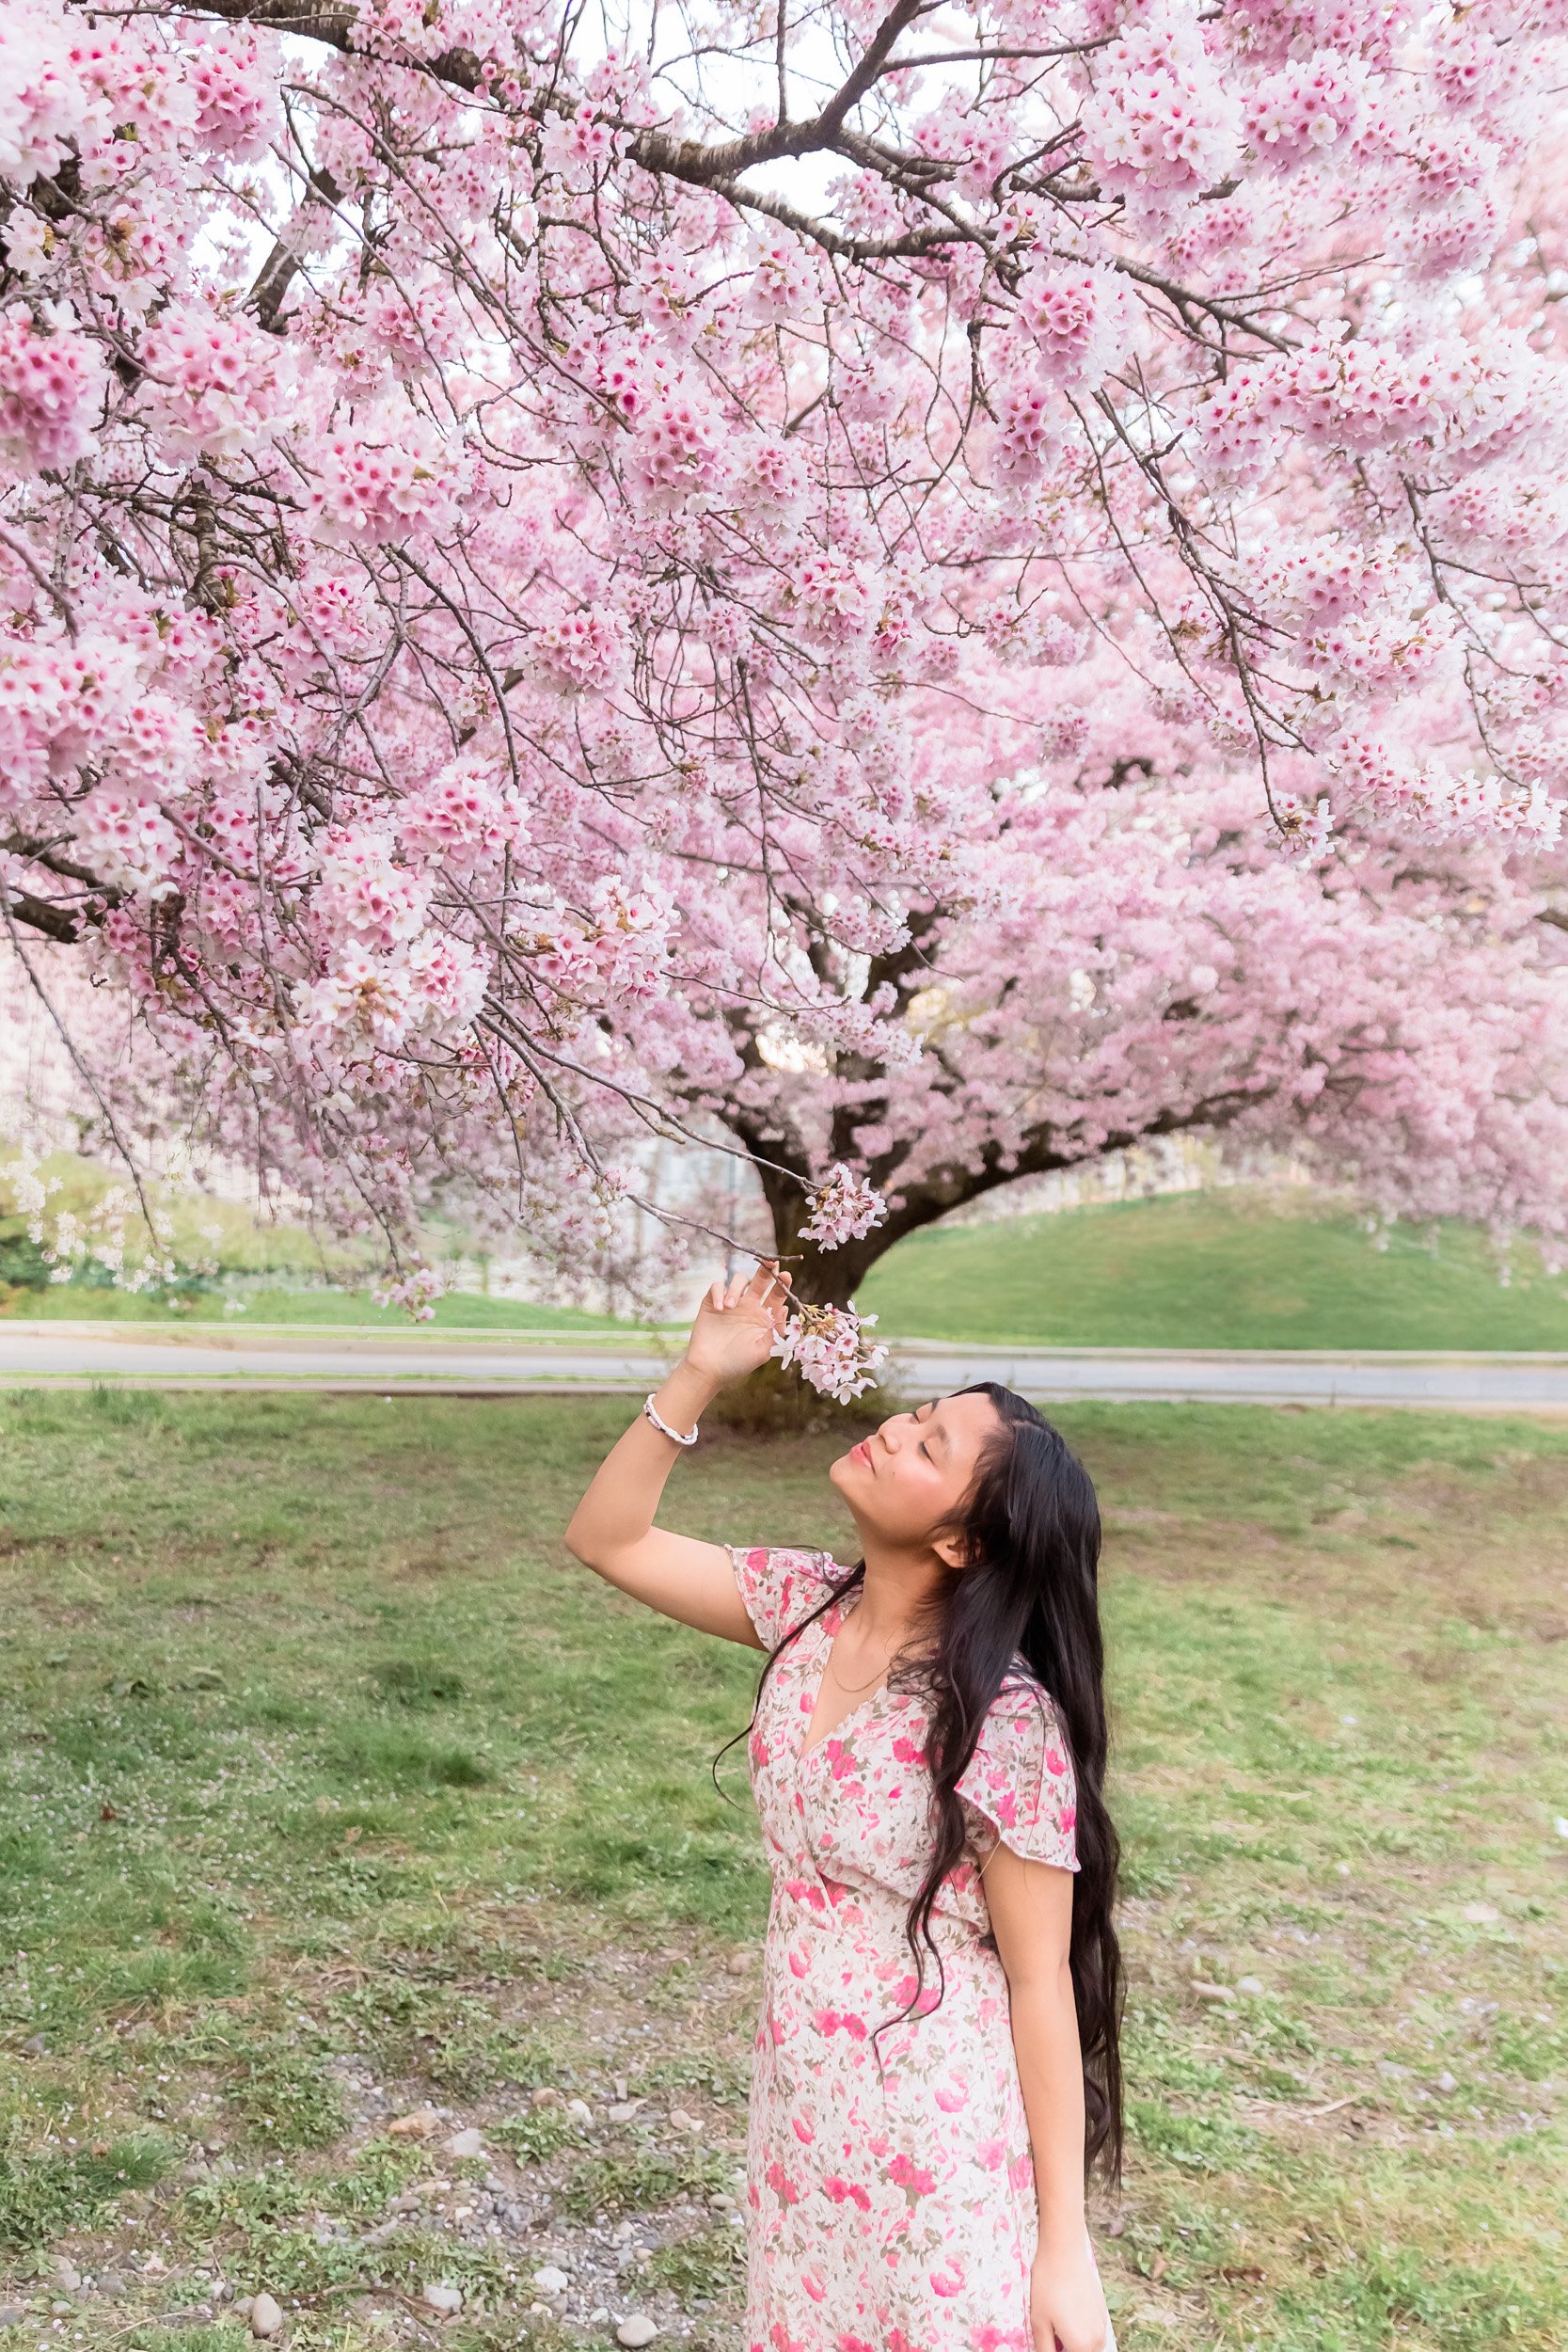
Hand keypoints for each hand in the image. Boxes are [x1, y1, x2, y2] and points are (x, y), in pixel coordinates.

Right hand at [683, 1263, 791, 1388]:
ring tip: (731, 1307)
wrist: (710, 1369)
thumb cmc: (738, 1363)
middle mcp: (749, 1306)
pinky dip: (719, 1292)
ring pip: (738, 1280)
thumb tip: (784, 1308)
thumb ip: (776, 1331)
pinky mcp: (712, 1303)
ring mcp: (731, 1303)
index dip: (782, 1284)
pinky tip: (720, 1308)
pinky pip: (717, 1286)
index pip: (776, 1295)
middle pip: (759, 1280)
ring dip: (736, 1288)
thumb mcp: (763, 1350)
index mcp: (764, 1316)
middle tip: (770, 1262)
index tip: (786, 1275)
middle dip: (766, 1269)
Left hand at [1030, 2239, 1110, 2351]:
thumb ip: (1044, 2349)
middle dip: (1068, 2349)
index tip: (1050, 2341)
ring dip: (1076, 2344)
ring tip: (1057, 2326)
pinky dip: (1082, 2331)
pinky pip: (1093, 2332)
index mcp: (1082, 2347)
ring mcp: (1102, 2325)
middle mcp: (1097, 2340)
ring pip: (1090, 2346)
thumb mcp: (1039, 2322)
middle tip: (1051, 2335)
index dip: (1057, 2351)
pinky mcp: (1103, 2311)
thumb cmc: (1047, 2286)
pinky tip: (1067, 2313)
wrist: (1064, 2252)